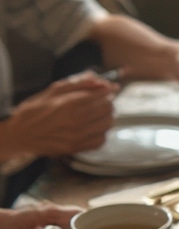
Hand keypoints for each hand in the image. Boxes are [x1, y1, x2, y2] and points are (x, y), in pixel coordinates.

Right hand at [1, 73, 116, 158]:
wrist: (21, 134)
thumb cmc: (35, 110)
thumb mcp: (53, 90)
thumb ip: (78, 83)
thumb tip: (99, 80)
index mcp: (69, 103)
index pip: (101, 94)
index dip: (107, 89)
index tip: (108, 88)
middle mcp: (75, 121)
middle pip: (107, 108)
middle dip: (107, 101)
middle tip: (101, 100)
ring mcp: (77, 136)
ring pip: (107, 124)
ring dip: (106, 116)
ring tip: (98, 113)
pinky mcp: (76, 148)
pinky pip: (101, 140)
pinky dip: (102, 132)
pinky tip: (94, 127)